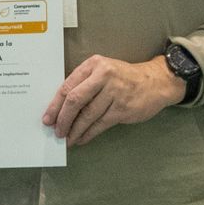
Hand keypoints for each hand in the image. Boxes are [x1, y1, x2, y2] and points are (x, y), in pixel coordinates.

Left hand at [41, 55, 184, 146]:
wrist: (155, 82)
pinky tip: (82, 138)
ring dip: (75, 130)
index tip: (48, 118)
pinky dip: (88, 134)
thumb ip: (84, 84)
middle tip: (57, 131)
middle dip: (63, 119)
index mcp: (94, 65)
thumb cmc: (124, 78)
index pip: (68, 86)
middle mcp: (104, 76)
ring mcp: (114, 92)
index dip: (55, 105)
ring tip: (68, 139)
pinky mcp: (122, 108)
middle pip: (75, 100)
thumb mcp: (103, 71)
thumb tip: (61, 109)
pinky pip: (100, 124)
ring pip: (87, 115)